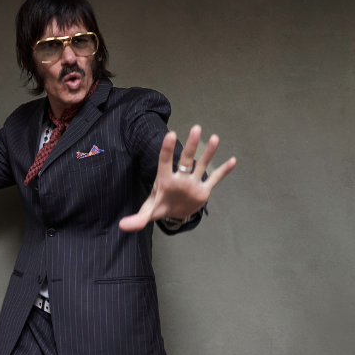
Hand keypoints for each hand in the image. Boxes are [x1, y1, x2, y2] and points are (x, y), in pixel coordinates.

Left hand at [119, 125, 235, 231]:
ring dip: (208, 152)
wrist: (174, 213)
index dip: (167, 149)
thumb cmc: (160, 206)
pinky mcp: (203, 190)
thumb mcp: (148, 213)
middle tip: (196, 128)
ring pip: (201, 165)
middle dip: (191, 145)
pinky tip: (232, 160)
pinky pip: (214, 178)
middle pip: (186, 159)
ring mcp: (193, 182)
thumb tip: (122, 226)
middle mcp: (180, 178)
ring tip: (214, 138)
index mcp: (165, 180)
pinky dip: (223, 171)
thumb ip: (137, 219)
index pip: (165, 162)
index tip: (171, 134)